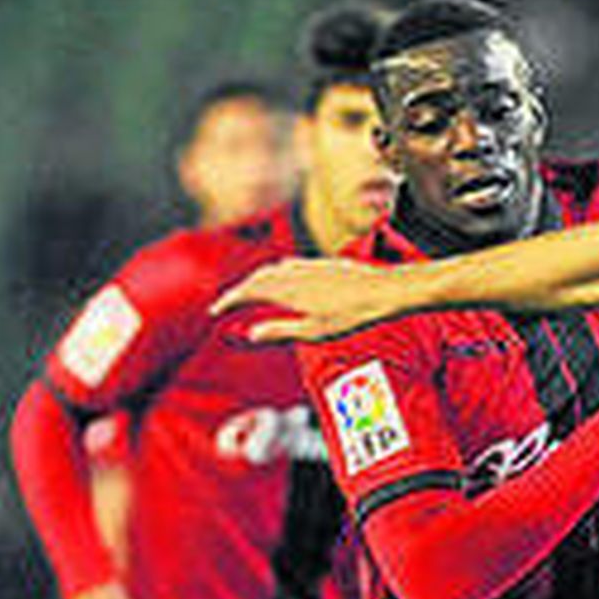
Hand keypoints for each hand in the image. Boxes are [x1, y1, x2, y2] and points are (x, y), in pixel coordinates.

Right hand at [210, 258, 393, 340]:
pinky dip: (274, 273)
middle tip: (226, 304)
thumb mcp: (314, 330)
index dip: (228, 301)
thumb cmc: (353, 314)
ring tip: (249, 294)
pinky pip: (288, 265)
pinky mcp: (321, 264)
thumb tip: (250, 335)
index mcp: (286, 289)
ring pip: (271, 269)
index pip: (246, 292)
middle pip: (255, 278)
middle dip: (238, 291)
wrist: (384, 289)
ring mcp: (307, 265)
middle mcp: (293, 272)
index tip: (215, 311)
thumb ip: (280, 331)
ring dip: (255, 280)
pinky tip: (282, 280)